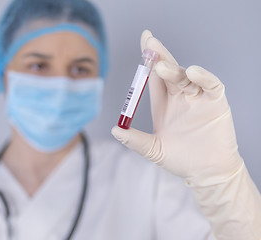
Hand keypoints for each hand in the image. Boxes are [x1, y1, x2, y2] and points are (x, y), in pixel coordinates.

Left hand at [112, 30, 242, 185]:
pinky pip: (211, 85)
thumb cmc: (181, 160)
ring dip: (173, 69)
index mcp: (163, 103)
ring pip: (185, 76)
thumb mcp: (154, 150)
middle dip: (158, 55)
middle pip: (168, 70)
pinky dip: (203, 77)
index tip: (143, 41)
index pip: (153, 77)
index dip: (147, 60)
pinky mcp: (216, 102)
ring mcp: (198, 98)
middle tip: (149, 42)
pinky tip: (193, 73)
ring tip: (161, 67)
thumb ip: (135, 140)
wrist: (206, 173)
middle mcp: (180, 96)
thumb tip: (115, 130)